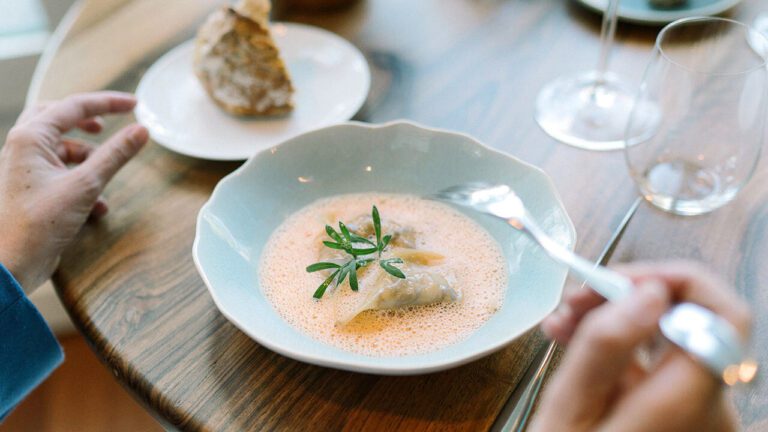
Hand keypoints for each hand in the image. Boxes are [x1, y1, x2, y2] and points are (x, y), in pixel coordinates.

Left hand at [0, 92, 147, 292]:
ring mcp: (23, 168)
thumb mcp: (85, 185)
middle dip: (86, 121)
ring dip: (87, 159)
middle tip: (109, 124)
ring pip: (60, 148)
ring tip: (105, 176)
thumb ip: (115, 155)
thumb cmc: (38, 223)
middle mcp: (22, 147)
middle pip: (57, 118)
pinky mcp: (29, 189)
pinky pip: (58, 172)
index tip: (135, 105)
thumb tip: (141, 130)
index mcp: (30, 138)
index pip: (74, 106)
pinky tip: (97, 206)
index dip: (108, 103)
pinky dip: (80, 181)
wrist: (9, 264)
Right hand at [529, 261, 750, 431]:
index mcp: (687, 408)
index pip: (721, 315)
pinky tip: (577, 346)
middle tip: (574, 302)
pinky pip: (662, 365)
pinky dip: (622, 348)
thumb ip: (606, 346)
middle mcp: (711, 412)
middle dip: (630, 297)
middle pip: (692, 321)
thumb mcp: (566, 410)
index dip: (674, 281)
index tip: (618, 281)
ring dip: (617, 320)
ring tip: (562, 326)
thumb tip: (649, 291)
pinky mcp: (683, 416)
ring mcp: (700, 417)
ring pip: (671, 339)